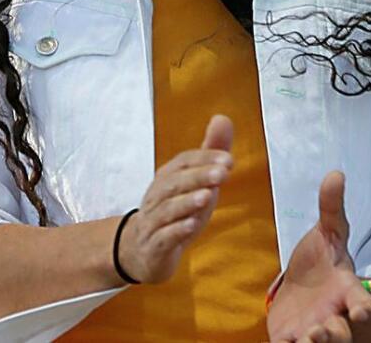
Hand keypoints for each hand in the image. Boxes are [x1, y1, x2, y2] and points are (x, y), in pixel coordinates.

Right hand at [114, 113, 233, 284]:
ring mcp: (154, 222)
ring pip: (168, 209)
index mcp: (167, 178)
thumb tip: (223, 118)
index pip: (183, 162)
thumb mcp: (194, 182)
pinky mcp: (154, 246)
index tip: (228, 159)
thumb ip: (209, 153)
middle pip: (175, 183)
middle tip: (223, 173)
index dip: (205, 159)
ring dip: (188, 202)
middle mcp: (157, 196)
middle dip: (199, 176)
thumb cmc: (174, 211)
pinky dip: (177, 230)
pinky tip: (192, 225)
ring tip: (208, 196)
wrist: (142, 251)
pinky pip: (163, 237)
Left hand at [266, 170, 370, 341]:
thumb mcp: (328, 233)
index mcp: (346, 291)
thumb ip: (332, 207)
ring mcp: (312, 331)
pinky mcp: (288, 339)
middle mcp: (333, 316)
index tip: (363, 313)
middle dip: (334, 335)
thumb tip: (335, 173)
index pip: (364, 305)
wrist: (302, 286)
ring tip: (305, 339)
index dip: (365, 310)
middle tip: (321, 331)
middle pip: (341, 335)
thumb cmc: (322, 261)